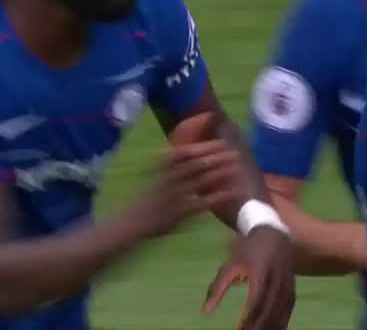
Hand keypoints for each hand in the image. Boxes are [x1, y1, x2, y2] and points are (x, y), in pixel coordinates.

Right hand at [126, 139, 242, 238]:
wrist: (129, 224)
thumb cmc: (146, 200)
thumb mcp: (156, 178)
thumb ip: (171, 166)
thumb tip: (186, 151)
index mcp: (162, 171)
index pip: (184, 154)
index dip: (204, 147)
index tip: (221, 142)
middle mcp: (168, 181)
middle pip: (194, 165)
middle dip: (216, 157)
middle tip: (234, 152)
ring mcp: (173, 198)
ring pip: (199, 182)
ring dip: (220, 173)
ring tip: (237, 167)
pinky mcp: (178, 214)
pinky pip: (201, 204)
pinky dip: (217, 197)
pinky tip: (231, 193)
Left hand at [204, 226, 295, 329]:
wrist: (275, 234)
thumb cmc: (248, 252)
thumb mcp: (229, 266)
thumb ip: (217, 289)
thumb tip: (205, 313)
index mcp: (260, 274)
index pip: (255, 303)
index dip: (247, 320)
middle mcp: (276, 280)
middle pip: (269, 311)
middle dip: (258, 327)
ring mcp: (287, 284)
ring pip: (281, 312)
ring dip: (271, 327)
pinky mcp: (292, 287)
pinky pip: (288, 309)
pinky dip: (282, 322)